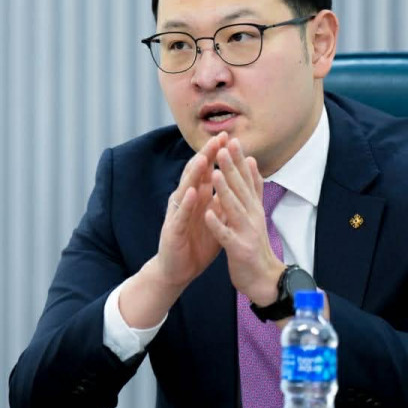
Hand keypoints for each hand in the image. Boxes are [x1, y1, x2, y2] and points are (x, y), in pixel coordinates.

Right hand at [118, 134, 228, 328]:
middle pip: (196, 173)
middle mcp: (185, 200)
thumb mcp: (213, 219)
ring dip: (194, 173)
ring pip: (186, 188)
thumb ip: (220, 200)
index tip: (229, 137)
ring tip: (204, 158)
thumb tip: (235, 183)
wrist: (177, 270)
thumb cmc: (195, 243)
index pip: (208, 170)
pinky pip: (180, 214)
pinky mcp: (172, 229)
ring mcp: (177, 213)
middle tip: (218, 138)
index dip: (217, 154)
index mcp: (197, 197)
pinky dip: (187, 202)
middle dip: (207, 155)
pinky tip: (192, 192)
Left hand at [202, 137, 285, 305]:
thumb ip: (253, 188)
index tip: (232, 140)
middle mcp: (253, 216)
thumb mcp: (255, 212)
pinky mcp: (238, 249)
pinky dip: (217, 224)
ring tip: (215, 173)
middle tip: (224, 147)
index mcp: (253, 207)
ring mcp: (246, 232)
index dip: (239, 160)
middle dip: (232, 168)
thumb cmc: (254, 243)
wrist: (264, 279)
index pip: (247, 179)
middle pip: (241, 189)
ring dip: (224, 190)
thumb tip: (251, 162)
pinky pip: (226, 235)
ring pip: (234, 208)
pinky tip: (208, 213)